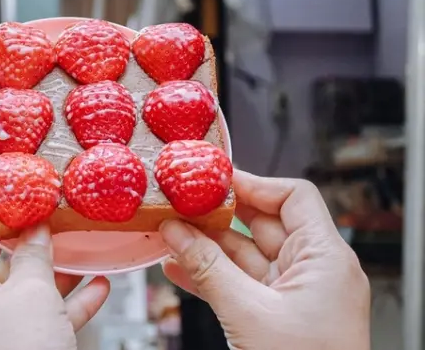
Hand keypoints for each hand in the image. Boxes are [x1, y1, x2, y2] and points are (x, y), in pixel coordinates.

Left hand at [0, 186, 110, 349]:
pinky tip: (95, 290)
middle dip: (16, 234)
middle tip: (46, 215)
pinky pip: (26, 320)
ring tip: (76, 249)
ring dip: (43, 269)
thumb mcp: (33, 295)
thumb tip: (37, 230)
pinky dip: (56, 304)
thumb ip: (35, 256)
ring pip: (8, 289)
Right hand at [159, 169, 370, 349]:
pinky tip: (178, 270)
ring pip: (246, 255)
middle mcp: (314, 271)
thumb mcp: (249, 314)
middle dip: (217, 215)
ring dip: (207, 247)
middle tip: (180, 205)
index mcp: (326, 259)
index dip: (252, 182)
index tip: (212, 179)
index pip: (293, 197)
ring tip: (169, 236)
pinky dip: (212, 276)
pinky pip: (241, 284)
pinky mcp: (278, 316)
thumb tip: (176, 232)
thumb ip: (209, 268)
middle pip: (263, 223)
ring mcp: (295, 295)